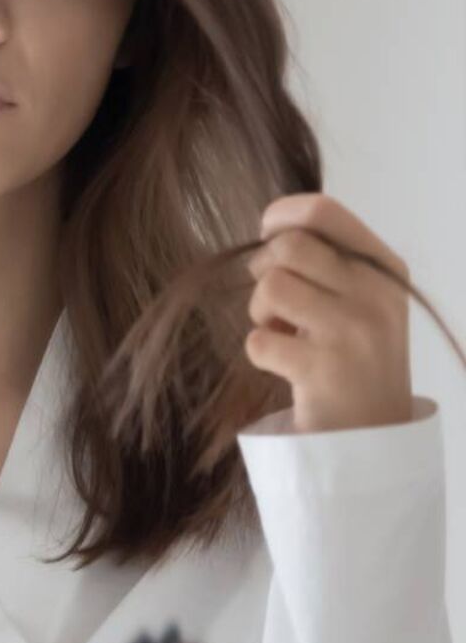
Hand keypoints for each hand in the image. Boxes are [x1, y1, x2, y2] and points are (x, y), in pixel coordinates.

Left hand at [244, 193, 413, 432]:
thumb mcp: (359, 296)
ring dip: (261, 313)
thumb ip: (327, 258)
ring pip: (270, 287)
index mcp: (384, 268)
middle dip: (264, 270)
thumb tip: (272, 224)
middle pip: (287, 246)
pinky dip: (260, 352)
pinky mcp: (325, 370)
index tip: (270, 240)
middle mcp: (375, 294)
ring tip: (284, 333)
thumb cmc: (353, 353)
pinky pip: (258, 341)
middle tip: (278, 302)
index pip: (322, 211)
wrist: (375, 431)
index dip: (279, 218)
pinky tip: (286, 364)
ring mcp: (353, 332)